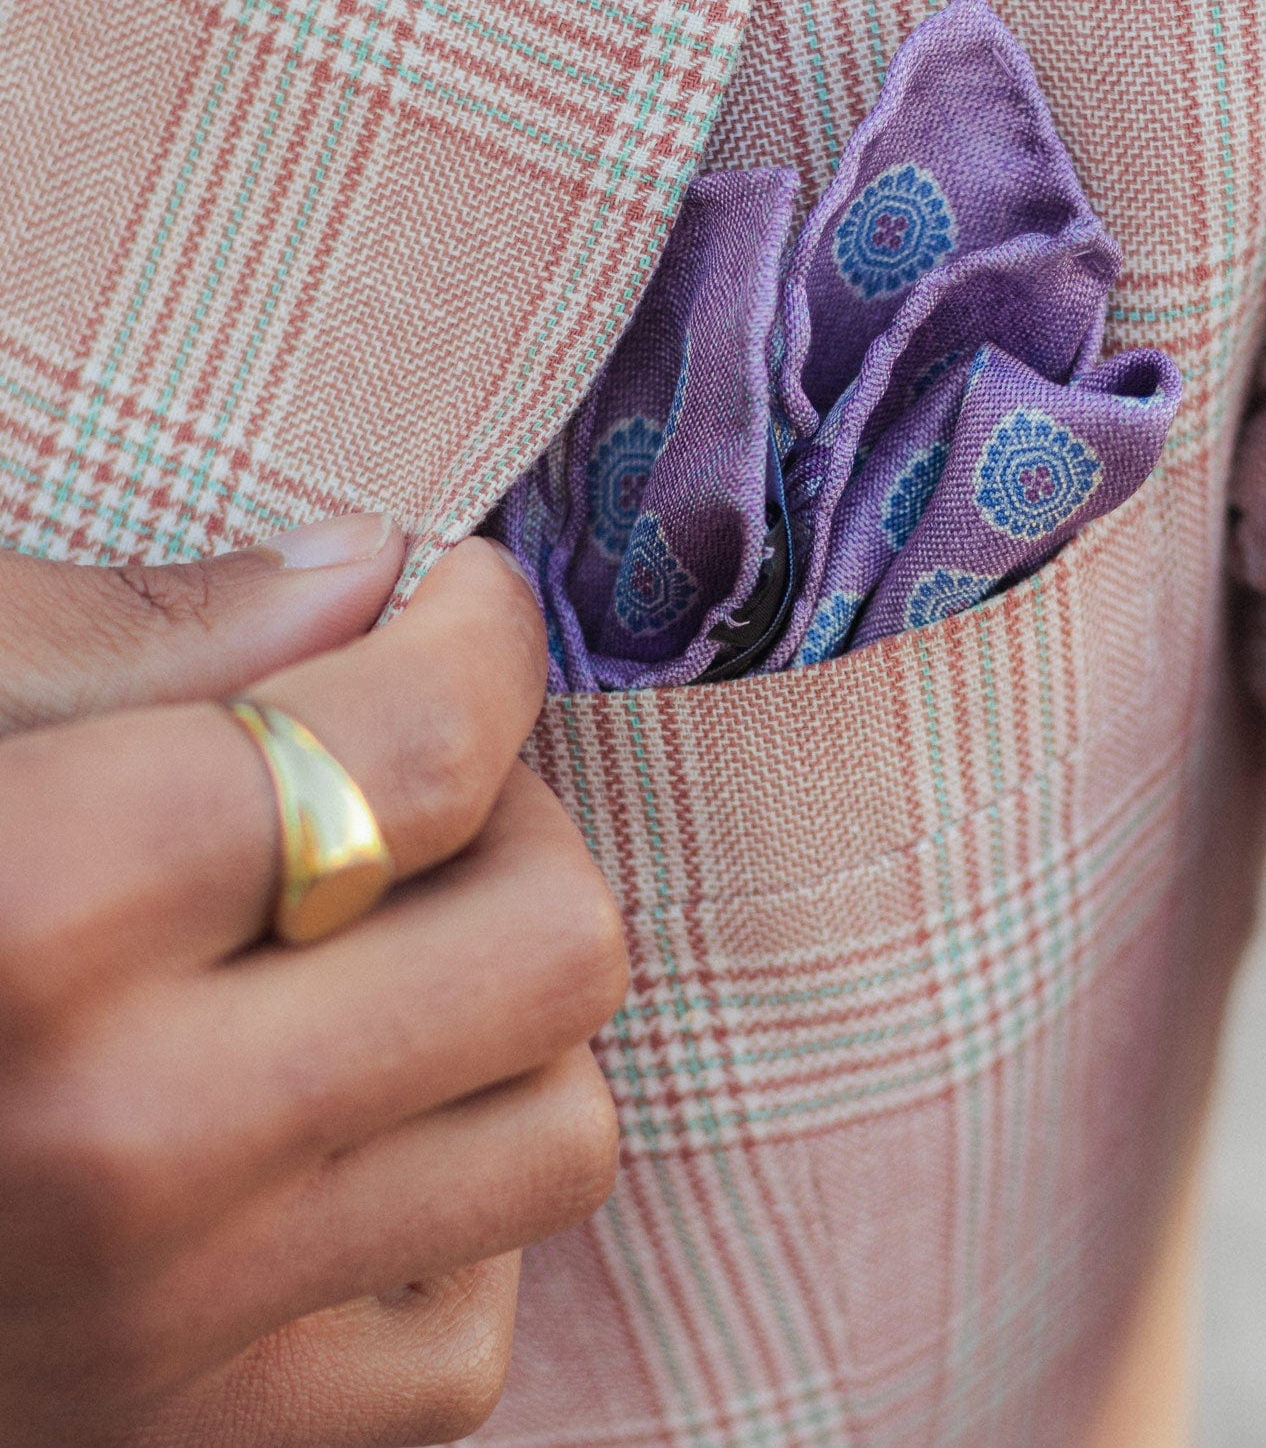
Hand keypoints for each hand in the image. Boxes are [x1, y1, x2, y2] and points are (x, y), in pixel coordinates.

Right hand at [0, 516, 627, 1447]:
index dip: (485, 636)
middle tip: (419, 783)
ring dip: (509, 1021)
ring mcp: (167, 1343)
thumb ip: (142, 638)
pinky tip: (329, 1143)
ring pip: (558, 1130)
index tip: (465, 599)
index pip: (420, 754)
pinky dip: (443, 1217)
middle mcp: (119, 1157)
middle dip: (519, 825)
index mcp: (23, 923)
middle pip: (554, 945)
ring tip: (381, 961)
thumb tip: (379, 577)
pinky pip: (466, 1329)